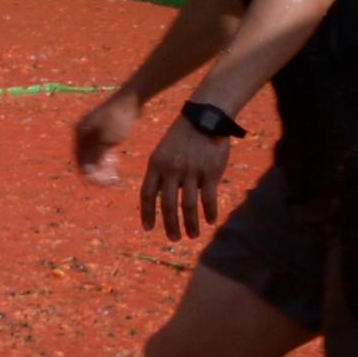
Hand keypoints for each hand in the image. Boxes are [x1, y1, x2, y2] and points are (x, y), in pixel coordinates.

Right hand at [72, 88, 139, 183]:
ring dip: (102, 166)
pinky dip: (105, 158)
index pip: (80, 160)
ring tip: (114, 174)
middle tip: (112, 180)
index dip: (90, 175)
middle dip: (97, 172)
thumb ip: (96, 156)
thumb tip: (86, 171)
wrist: (130, 100)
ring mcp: (91, 132)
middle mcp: (81, 133)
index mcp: (79, 134)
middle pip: (85, 159)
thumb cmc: (118, 119)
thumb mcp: (107, 140)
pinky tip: (115, 162)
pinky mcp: (101, 131)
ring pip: (93, 155)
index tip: (103, 183)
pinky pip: (99, 150)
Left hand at [137, 115, 234, 240]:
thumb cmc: (182, 137)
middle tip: (173, 238)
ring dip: (190, 224)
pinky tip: (210, 221)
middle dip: (170, 225)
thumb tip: (158, 198)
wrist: (204, 118)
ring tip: (192, 235)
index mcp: (155, 164)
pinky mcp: (210, 173)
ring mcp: (191, 172)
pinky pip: (208, 199)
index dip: (147, 213)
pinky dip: (209, 213)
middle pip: (168, 205)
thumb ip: (160, 173)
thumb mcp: (163, 152)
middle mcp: (171, 170)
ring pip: (188, 206)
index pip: (147, 194)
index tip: (148, 228)